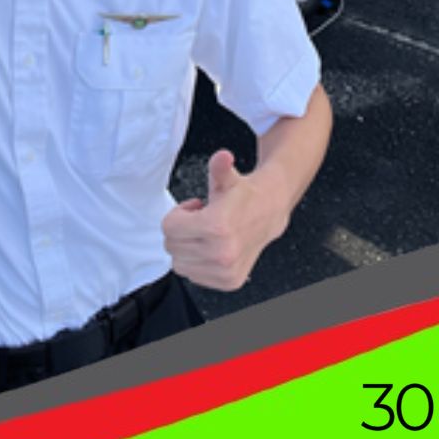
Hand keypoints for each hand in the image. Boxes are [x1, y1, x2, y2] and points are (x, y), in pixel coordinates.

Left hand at [161, 149, 289, 290]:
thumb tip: (222, 156)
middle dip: (181, 231)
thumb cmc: (243, 195)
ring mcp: (225, 270)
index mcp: (217, 227)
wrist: (269, 211)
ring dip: (187, 248)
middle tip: (200, 220)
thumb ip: (219, 166)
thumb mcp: (227, 178)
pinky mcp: (228, 282)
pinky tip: (212, 248)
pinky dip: (197, 263)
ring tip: (205, 234)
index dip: (178, 214)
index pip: (169, 228)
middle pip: (171, 246)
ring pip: (179, 264)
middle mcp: (221, 253)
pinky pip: (193, 276)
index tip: (194, 208)